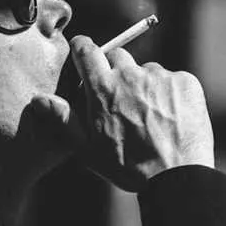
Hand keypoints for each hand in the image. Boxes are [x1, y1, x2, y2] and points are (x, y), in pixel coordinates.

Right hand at [68, 35, 213, 191]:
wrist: (177, 176)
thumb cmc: (128, 166)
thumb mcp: (87, 149)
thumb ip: (63, 120)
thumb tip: (40, 100)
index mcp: (102, 88)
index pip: (86, 49)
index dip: (83, 48)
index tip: (83, 52)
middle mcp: (130, 75)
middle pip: (117, 55)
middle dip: (114, 69)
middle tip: (119, 97)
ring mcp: (160, 76)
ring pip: (146, 70)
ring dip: (144, 85)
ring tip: (150, 116)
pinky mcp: (185, 82)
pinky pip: (173, 79)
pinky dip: (170, 93)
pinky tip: (170, 117)